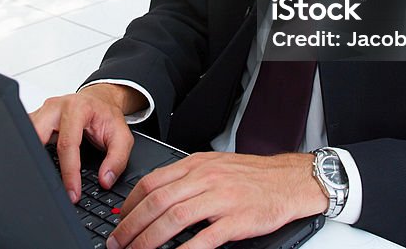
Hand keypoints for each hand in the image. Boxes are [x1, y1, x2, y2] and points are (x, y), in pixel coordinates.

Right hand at [29, 84, 143, 202]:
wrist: (99, 100)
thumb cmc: (107, 117)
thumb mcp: (122, 137)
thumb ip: (117, 159)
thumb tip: (105, 180)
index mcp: (77, 109)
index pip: (67, 144)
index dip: (69, 172)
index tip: (72, 193)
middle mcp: (56, 107)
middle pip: (37, 134)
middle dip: (38, 160)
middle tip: (47, 186)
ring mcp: (43, 111)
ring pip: (28, 133)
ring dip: (31, 154)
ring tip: (40, 177)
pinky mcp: (37, 118)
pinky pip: (28, 134)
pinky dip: (30, 149)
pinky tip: (36, 165)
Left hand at [107, 151, 326, 248]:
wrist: (288, 180)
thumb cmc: (252, 176)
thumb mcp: (214, 166)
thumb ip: (186, 178)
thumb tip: (156, 196)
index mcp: (196, 165)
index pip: (152, 182)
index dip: (129, 203)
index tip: (118, 219)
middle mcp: (204, 179)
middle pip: (157, 202)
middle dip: (131, 225)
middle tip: (117, 242)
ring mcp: (220, 199)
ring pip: (173, 219)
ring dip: (149, 239)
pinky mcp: (235, 220)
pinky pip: (203, 238)